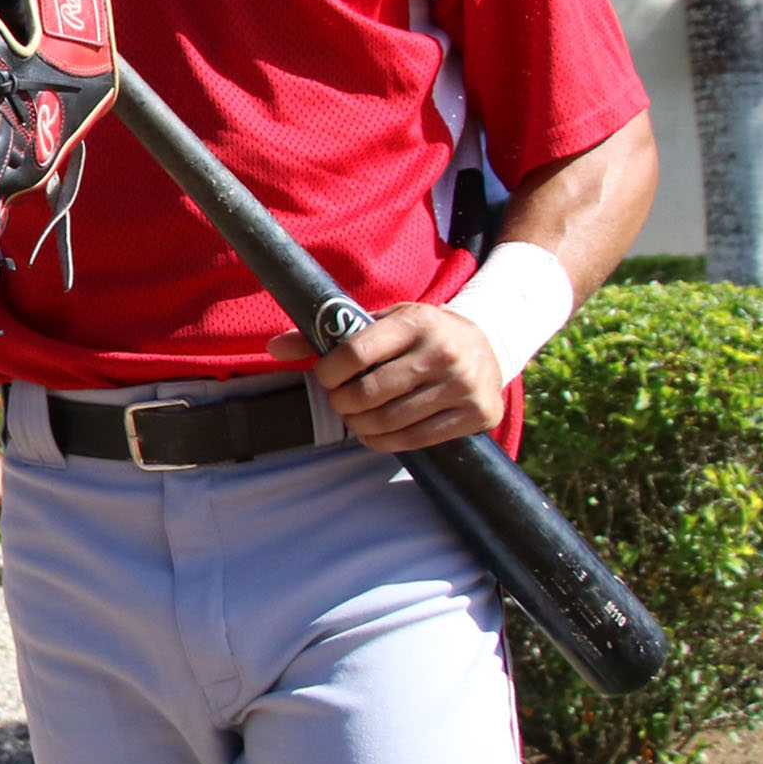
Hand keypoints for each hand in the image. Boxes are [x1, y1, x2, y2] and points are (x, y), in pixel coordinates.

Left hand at [267, 302, 505, 451]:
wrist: (488, 344)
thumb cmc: (420, 333)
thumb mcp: (383, 321)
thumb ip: (330, 334)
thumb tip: (274, 347)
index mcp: (415, 321)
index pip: (356, 352)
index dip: (329, 372)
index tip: (325, 377)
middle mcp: (442, 352)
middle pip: (370, 392)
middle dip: (342, 403)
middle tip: (339, 401)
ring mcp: (462, 385)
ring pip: (391, 420)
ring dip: (360, 425)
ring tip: (354, 418)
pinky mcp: (477, 414)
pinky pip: (418, 439)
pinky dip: (386, 442)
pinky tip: (375, 434)